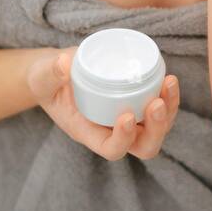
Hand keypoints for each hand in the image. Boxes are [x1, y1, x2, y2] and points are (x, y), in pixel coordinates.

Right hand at [27, 48, 180, 160]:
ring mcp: (129, 117)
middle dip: (156, 128)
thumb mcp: (42, 76)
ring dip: (169, 109)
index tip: (125, 116)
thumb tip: (63, 62)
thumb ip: (50, 72)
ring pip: (159, 126)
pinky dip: (168, 95)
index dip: (123, 139)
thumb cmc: (47, 81)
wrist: (57, 73)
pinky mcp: (137, 100)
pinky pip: (161, 107)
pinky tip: (168, 78)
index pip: (112, 148)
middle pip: (144, 145)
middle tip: (156, 103)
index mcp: (88, 132)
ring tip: (169, 82)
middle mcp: (112, 130)